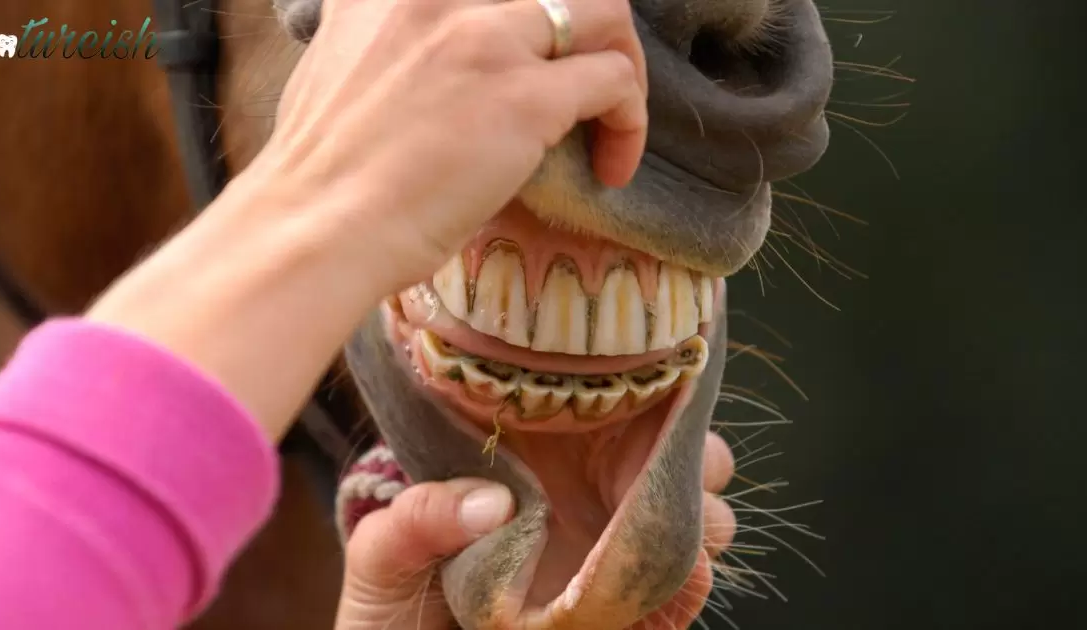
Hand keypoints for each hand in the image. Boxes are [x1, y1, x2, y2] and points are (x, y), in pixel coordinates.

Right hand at [251, 0, 649, 296]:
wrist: (312, 228)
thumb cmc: (320, 174)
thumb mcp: (341, 65)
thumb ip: (391, 38)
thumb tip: (436, 62)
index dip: (531, 14)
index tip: (535, 53)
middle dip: (585, 28)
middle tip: (581, 80)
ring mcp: (485, 38)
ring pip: (604, 11)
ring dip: (620, 62)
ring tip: (609, 117)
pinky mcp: (523, 95)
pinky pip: (615, 81)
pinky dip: (628, 122)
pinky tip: (609, 167)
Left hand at [332, 432, 736, 629]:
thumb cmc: (386, 606)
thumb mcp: (384, 555)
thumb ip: (419, 518)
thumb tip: (493, 503)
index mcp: (529, 466)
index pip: (601, 415)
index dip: (645, 401)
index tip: (665, 406)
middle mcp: (576, 504)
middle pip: (664, 460)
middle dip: (696, 459)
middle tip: (690, 476)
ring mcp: (601, 559)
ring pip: (685, 523)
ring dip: (703, 521)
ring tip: (691, 533)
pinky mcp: (618, 614)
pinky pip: (675, 596)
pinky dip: (692, 586)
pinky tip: (687, 582)